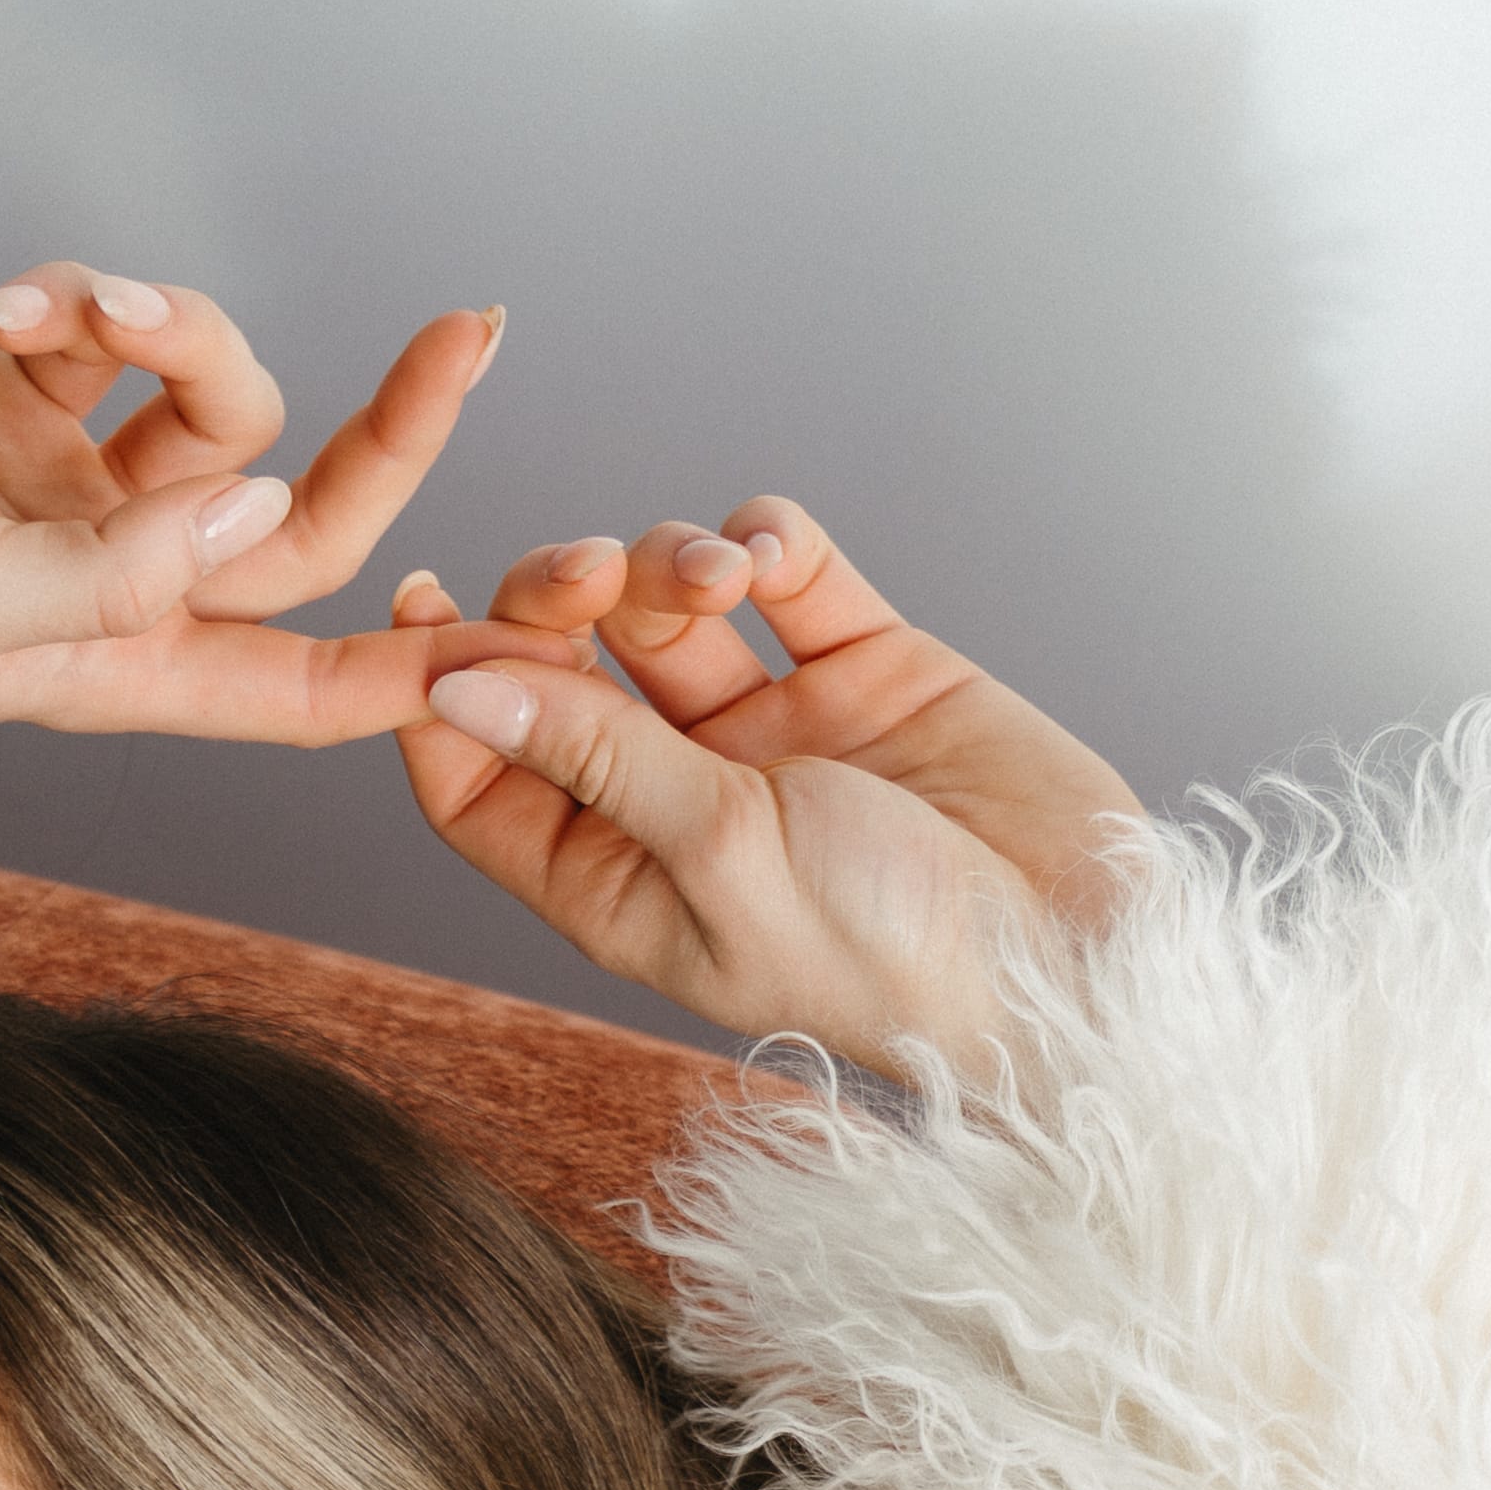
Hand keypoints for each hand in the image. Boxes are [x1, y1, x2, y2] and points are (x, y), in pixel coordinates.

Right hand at [0, 266, 543, 749]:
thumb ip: (104, 573)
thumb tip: (249, 521)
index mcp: (109, 667)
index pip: (300, 686)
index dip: (412, 669)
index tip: (520, 629)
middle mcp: (110, 582)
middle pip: (298, 520)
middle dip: (391, 429)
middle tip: (471, 331)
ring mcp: (70, 490)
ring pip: (213, 398)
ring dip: (168, 321)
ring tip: (73, 302)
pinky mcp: (23, 396)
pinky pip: (116, 331)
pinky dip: (85, 294)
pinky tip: (7, 297)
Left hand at [384, 499, 1144, 1070]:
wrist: (1069, 947)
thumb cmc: (889, 951)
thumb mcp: (720, 853)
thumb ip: (595, 756)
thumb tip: (455, 690)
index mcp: (617, 880)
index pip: (480, 781)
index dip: (443, 696)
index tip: (420, 608)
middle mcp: (678, 800)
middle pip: (562, 669)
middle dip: (558, 600)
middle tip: (588, 574)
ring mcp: (770, 729)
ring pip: (666, 604)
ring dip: (670, 563)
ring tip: (720, 578)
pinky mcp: (862, 665)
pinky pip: (788, 570)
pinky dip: (767, 538)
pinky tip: (773, 554)